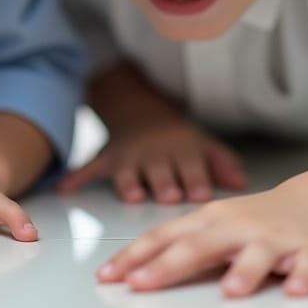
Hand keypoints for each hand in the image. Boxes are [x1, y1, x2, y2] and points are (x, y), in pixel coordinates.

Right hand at [59, 116, 246, 203]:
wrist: (141, 112)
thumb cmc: (178, 141)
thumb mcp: (203, 145)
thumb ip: (222, 163)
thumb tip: (242, 181)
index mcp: (181, 151)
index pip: (191, 166)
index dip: (196, 178)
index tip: (200, 192)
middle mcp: (154, 154)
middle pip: (160, 170)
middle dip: (163, 182)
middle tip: (168, 195)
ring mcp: (129, 156)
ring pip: (129, 171)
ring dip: (130, 182)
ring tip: (131, 194)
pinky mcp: (106, 159)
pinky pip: (89, 167)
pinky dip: (76, 178)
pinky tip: (65, 188)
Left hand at [96, 182, 307, 297]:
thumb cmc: (258, 219)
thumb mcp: (216, 225)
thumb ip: (182, 246)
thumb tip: (135, 269)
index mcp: (210, 219)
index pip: (165, 236)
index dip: (135, 255)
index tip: (107, 275)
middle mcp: (238, 225)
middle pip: (200, 245)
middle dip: (168, 265)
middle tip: (139, 284)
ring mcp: (276, 236)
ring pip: (258, 253)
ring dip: (245, 272)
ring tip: (230, 292)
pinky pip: (307, 265)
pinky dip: (301, 276)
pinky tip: (294, 290)